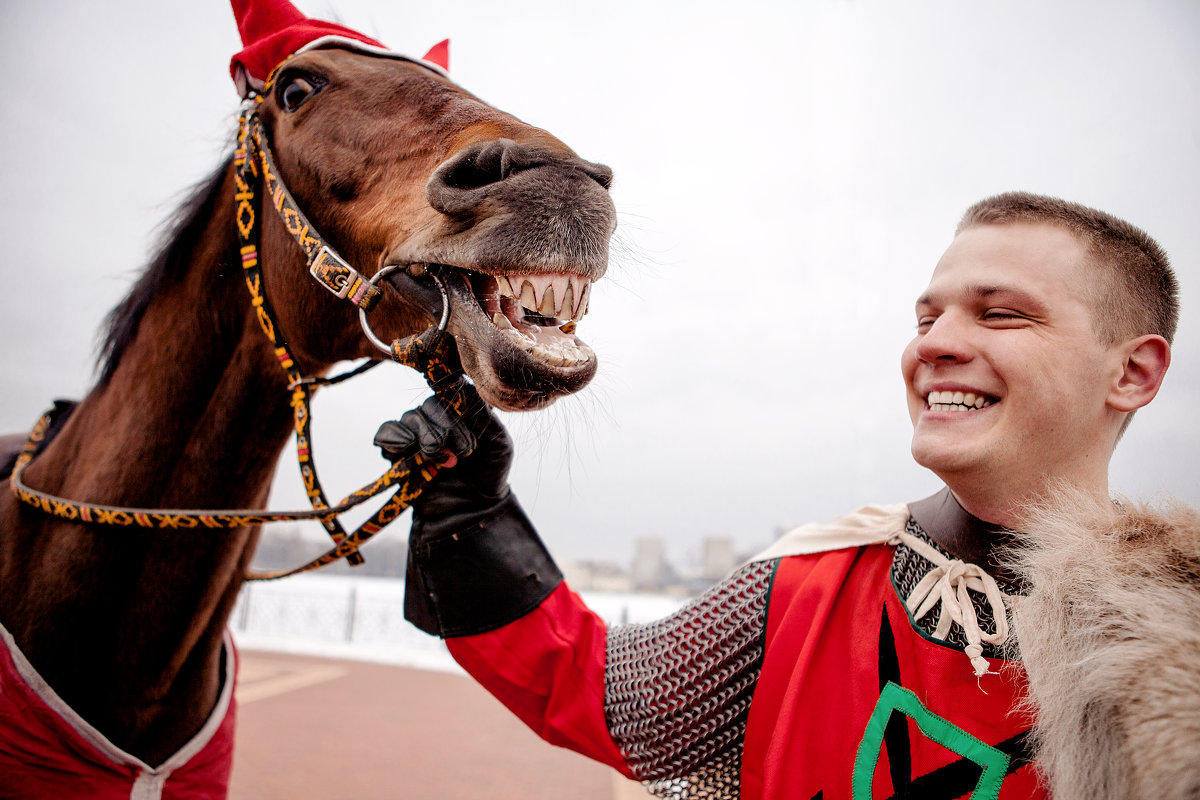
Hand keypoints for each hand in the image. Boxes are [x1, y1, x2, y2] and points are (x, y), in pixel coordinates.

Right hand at [374, 395, 512, 519]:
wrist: (473, 512)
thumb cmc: (489, 475)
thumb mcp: (499, 443)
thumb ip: (484, 416)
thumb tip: (463, 389)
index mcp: (460, 410)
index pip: (451, 390)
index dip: (458, 407)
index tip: (472, 432)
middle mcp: (436, 417)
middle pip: (431, 405)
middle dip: (448, 430)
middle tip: (465, 453)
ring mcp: (415, 434)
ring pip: (411, 418)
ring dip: (428, 439)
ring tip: (446, 461)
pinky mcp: (397, 453)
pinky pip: (386, 433)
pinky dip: (395, 437)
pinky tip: (409, 447)